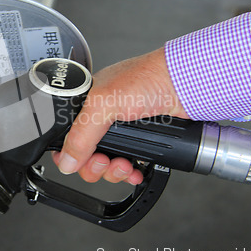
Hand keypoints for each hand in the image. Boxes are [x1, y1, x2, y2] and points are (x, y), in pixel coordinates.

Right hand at [52, 47, 188, 183]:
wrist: (185, 85)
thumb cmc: (148, 77)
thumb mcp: (104, 103)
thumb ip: (81, 134)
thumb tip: (66, 160)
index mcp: (88, 104)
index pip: (67, 136)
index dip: (69, 155)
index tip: (78, 163)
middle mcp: (103, 118)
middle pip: (86, 156)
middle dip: (95, 166)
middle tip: (105, 162)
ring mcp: (123, 131)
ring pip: (107, 165)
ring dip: (113, 172)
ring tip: (124, 165)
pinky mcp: (141, 141)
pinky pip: (128, 166)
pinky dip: (129, 173)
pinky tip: (134, 171)